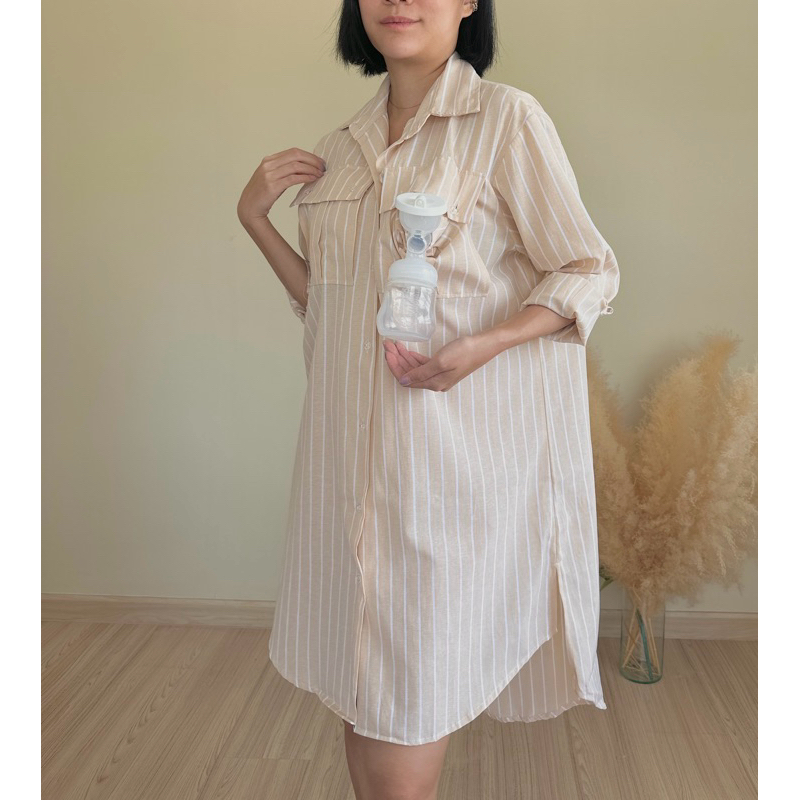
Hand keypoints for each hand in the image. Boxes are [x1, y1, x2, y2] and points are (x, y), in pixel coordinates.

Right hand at [236, 147, 325, 224]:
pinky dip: (305, 177)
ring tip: (320, 174)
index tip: (319, 162)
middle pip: (296, 155)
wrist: (249, 207)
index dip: (309, 155)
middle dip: (312, 160)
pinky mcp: (272, 186)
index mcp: (269, 160)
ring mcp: (269, 175)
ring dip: (311, 169)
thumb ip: (284, 170)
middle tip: (323, 167)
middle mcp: (268, 164)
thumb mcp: (272, 177)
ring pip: (296, 166)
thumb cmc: (263, 194)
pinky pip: (293, 178)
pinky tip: (313, 179)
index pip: (293, 152)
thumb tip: (305, 167)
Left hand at [382, 335, 497, 391]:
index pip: (406, 379)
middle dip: (396, 360)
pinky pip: (423, 365)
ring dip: (404, 357)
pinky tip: (407, 350)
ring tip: (394, 344)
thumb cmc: (464, 351)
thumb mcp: (440, 362)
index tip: (387, 352)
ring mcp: (439, 375)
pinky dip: (413, 357)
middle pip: (409, 374)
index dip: (394, 366)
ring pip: (415, 368)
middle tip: (387, 344)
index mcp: (433, 383)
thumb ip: (420, 373)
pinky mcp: (443, 367)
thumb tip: (403, 381)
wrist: (484, 345)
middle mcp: (435, 382)